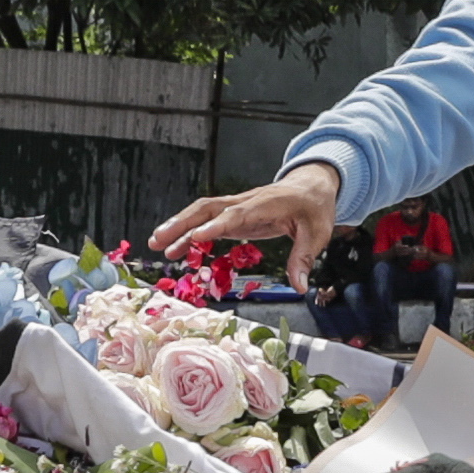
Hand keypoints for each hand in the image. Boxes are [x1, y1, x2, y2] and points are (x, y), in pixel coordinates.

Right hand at [155, 159, 341, 276]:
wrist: (310, 186)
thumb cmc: (314, 207)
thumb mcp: (317, 232)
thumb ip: (303, 258)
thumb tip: (299, 287)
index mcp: (266, 204)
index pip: (237, 214)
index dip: (217, 225)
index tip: (197, 236)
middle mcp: (245, 202)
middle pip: (208, 209)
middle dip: (182, 223)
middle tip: (159, 239)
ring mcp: (237, 207)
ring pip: (202, 212)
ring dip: (178, 226)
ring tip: (156, 244)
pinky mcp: (234, 215)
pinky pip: (207, 221)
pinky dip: (190, 233)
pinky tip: (175, 249)